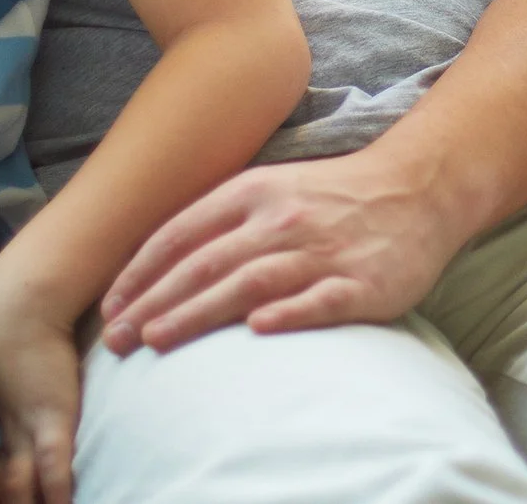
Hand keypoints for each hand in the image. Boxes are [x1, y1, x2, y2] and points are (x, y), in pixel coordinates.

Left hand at [0, 281, 83, 503]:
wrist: (20, 308)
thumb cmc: (25, 335)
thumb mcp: (21, 374)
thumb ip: (24, 397)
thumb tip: (31, 407)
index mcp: (3, 427)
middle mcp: (9, 435)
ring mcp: (27, 427)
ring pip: (19, 485)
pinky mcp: (52, 415)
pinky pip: (52, 463)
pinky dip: (55, 490)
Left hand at [96, 147, 469, 354]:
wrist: (418, 188)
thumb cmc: (333, 196)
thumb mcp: (271, 188)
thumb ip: (221, 220)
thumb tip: (157, 265)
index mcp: (254, 193)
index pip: (182, 234)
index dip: (140, 273)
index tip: (108, 309)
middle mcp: (282, 219)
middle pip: (206, 263)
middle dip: (154, 302)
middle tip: (117, 339)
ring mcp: (322, 251)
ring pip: (250, 282)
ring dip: (199, 312)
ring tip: (158, 338)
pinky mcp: (361, 283)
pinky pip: (319, 300)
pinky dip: (288, 313)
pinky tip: (257, 330)